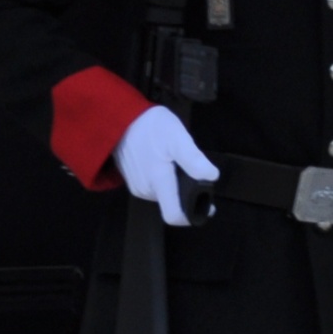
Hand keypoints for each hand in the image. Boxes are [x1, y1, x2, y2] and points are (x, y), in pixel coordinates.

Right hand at [115, 106, 218, 225]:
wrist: (120, 117)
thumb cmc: (151, 126)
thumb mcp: (177, 137)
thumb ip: (193, 159)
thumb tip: (211, 177)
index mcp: (158, 182)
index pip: (175, 216)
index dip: (193, 215)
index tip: (208, 205)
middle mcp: (146, 190)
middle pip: (172, 203)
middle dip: (186, 194)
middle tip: (194, 172)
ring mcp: (137, 186)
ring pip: (163, 195)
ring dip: (174, 185)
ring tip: (178, 165)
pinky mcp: (132, 180)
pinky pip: (153, 187)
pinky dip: (163, 180)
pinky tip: (165, 164)